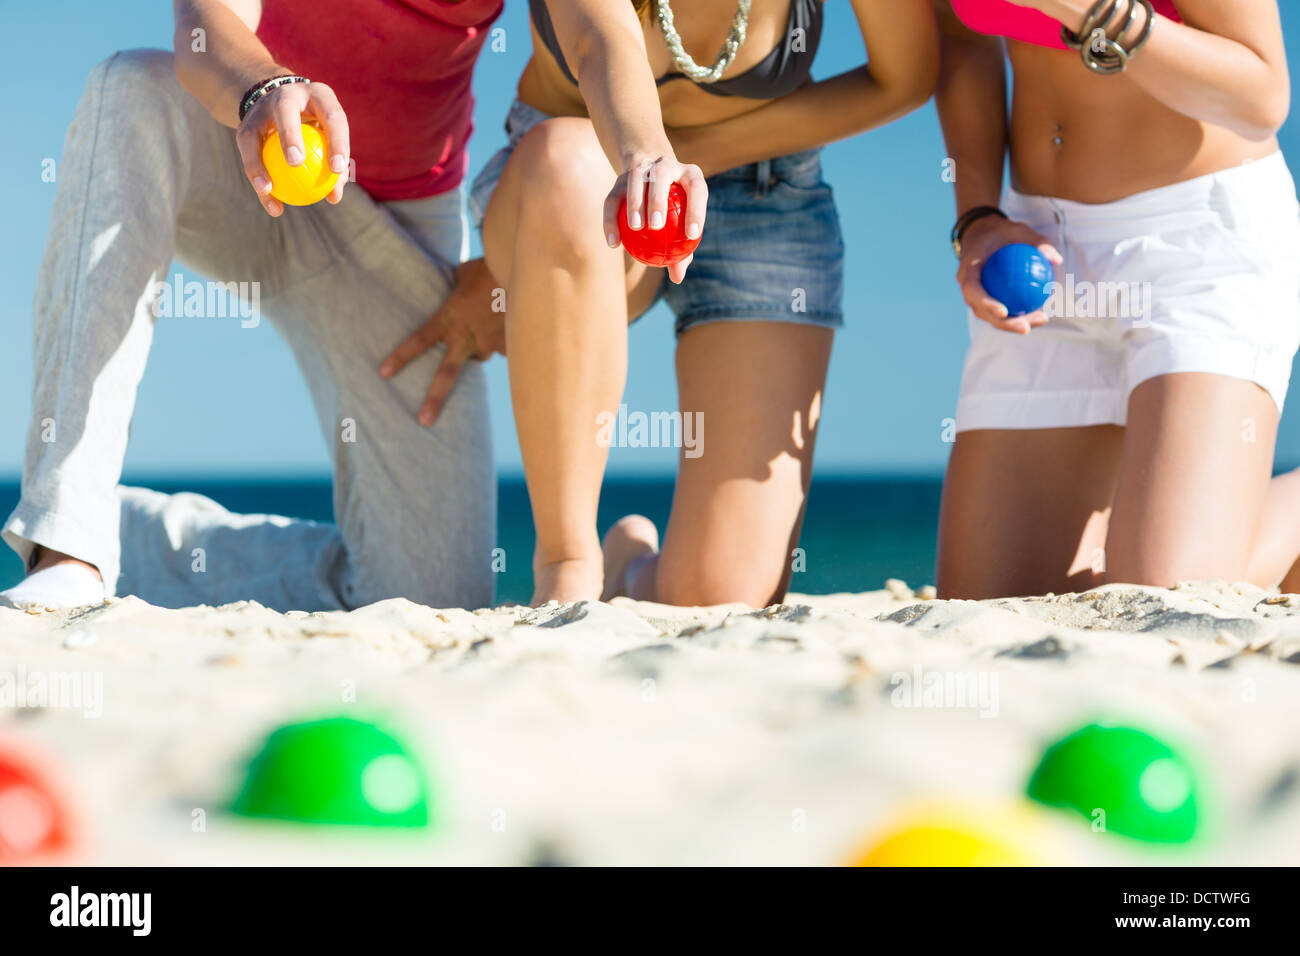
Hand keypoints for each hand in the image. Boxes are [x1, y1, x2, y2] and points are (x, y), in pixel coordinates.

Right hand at [234, 80, 350, 216]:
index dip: (337, 141)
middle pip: (285, 110)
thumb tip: (335, 196)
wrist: (284, 107)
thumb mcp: (331, 139)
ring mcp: (263, 108)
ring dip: (258, 162)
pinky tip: (272, 206)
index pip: (332, 117)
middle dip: (289, 134)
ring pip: (255, 133)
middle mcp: (288, 95)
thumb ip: (334, 165)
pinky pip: (248, 153)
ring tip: (267, 189)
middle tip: (296, 163)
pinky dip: (256, 177)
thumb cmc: (320, 129)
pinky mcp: (246, 124)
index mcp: (319, 95)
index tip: (336, 169)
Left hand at [378, 258, 505, 425]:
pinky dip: (507, 337)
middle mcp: (467, 336)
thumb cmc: (489, 266)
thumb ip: (453, 288)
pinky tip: (511, 320)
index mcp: (450, 317)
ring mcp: (490, 343)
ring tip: (491, 319)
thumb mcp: (463, 274)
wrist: (524, 269)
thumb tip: (452, 289)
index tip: (383, 373)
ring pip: (482, 354)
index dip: (401, 357)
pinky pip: (507, 347)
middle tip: (424, 421)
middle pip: (447, 374)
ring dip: (484, 343)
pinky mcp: (511, 345)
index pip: (420, 340)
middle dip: (434, 399)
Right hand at [602, 155, 707, 284]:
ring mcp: (643, 168)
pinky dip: (611, 220)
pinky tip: (613, 243)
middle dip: (658, 199)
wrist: (652, 178)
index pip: (696, 189)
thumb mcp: (683, 226)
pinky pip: (613, 199)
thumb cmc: (676, 211)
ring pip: (636, 180)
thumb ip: (682, 250)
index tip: (692, 235)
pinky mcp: (621, 177)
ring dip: (634, 203)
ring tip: (635, 227)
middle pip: (661, 176)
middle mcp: (667, 165)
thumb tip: (677, 277)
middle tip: (656, 225)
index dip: (696, 210)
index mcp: (690, 174)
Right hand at [957, 216, 1063, 333]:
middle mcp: (968, 287)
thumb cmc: (1000, 232)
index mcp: (968, 270)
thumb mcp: (1018, 229)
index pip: (973, 290)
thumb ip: (1037, 242)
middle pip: (982, 312)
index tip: (1005, 311)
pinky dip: (1018, 314)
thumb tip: (1057, 260)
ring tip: (1040, 320)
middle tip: (1026, 327)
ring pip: (991, 316)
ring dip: (1014, 324)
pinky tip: (1040, 313)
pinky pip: (1000, 311)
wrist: (981, 234)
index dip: (986, 303)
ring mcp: (976, 296)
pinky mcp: (985, 300)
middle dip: (1004, 324)